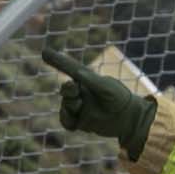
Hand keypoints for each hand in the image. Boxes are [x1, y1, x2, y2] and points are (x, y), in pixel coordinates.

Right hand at [42, 47, 156, 160]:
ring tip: (78, 105)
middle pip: (65, 90)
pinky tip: (73, 120)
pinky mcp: (80, 122)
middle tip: (74, 89)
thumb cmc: (119, 98)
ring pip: (64, 106)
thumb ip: (89, 80)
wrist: (130, 119)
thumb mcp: (105, 86)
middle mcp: (81, 93)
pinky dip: (66, 119)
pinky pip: (66, 121)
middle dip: (67, 90)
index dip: (58, 62)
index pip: (70, 70)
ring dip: (68, 105)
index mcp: (87, 80)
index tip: (44, 52)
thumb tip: (75, 72)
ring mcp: (80, 108)